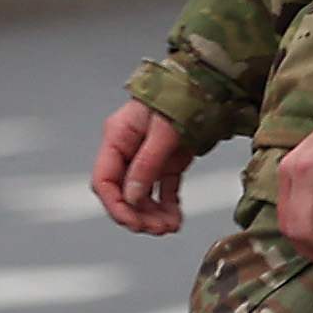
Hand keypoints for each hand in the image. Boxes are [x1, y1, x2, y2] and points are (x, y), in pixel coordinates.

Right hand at [92, 105, 200, 240]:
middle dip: (137, 213)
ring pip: (143, 194)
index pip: (104, 179)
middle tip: (156, 230)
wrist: (208, 83)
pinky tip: (175, 219)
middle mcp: (128, 149)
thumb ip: (146, 164)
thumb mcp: (163, 131)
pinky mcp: (168, 161)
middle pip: (123, 191)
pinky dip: (168, 205)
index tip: (132, 222)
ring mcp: (147, 156)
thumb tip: (131, 197)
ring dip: (153, 214)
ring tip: (169, 228)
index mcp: (117, 138)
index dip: (115, 204)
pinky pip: (163, 188)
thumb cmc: (182, 97)